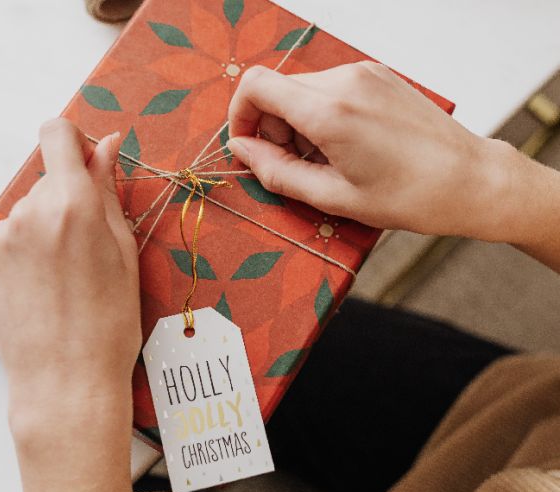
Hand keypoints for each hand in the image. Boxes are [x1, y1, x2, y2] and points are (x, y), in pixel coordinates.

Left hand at [0, 118, 138, 491]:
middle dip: (67, 201)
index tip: (85, 165)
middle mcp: (28, 212)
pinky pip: (4, 238)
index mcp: (73, 204)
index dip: (72, 142)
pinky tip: (38, 286)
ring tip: (62, 275)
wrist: (67, 379)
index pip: (56, 133)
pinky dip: (21, 252)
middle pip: (46, 181)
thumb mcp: (124, 250)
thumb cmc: (111, 320)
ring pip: (26, 212)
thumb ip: (109, 190)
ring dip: (43, 229)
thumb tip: (107, 146)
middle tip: (86, 248)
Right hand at [227, 63, 515, 241]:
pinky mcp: (378, 77)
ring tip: (325, 161)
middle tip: (293, 166)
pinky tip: (344, 147)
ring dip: (298, 123)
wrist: (470, 180)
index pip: (256, 85)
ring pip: (303, 90)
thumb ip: (277, 172)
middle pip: (278, 89)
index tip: (248, 146)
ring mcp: (365, 74)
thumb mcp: (333, 197)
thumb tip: (241, 151)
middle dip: (271, 127)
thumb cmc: (410, 196)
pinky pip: (330, 89)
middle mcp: (345, 80)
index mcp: (330, 111)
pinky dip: (322, 115)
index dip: (240, 115)